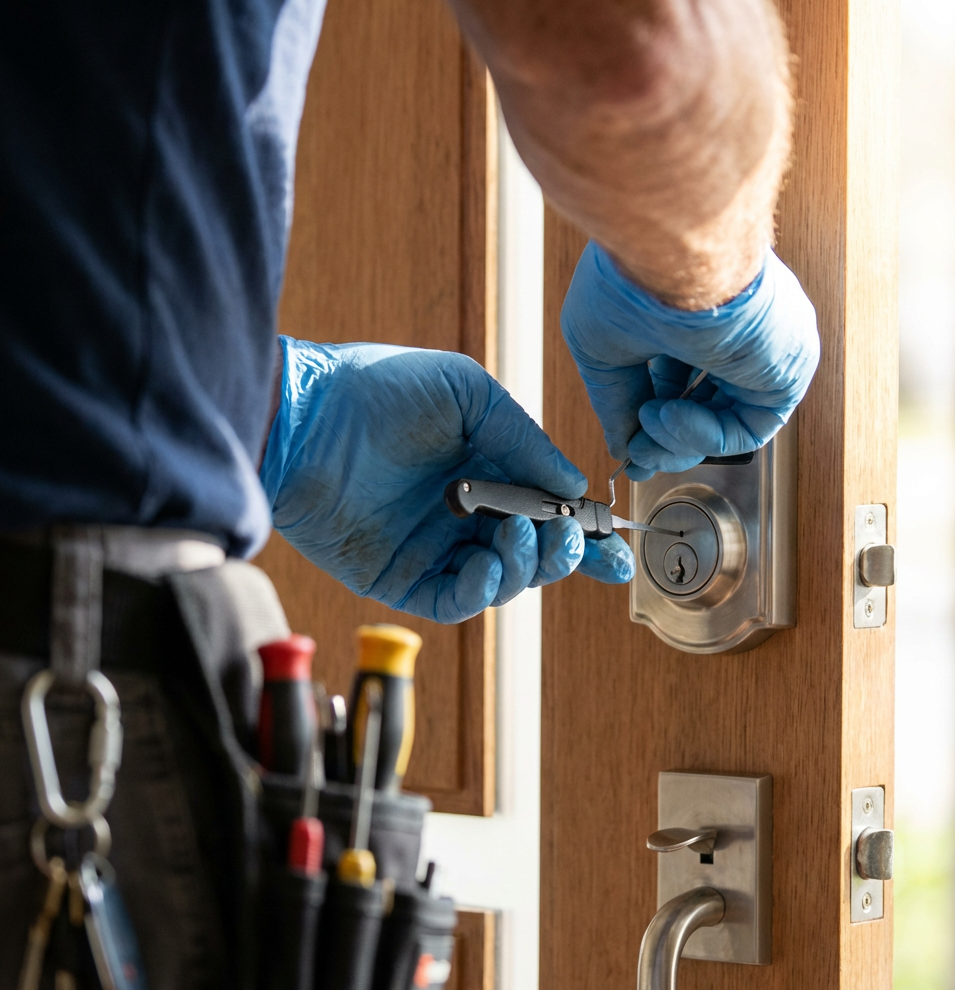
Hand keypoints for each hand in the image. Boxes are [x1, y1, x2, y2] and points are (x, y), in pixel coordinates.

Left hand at [260, 340, 633, 623]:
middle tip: (567, 538)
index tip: (616, 549)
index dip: (585, 534)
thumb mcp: (467, 393)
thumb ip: (525, 440)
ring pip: (502, 580)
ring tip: (517, 534)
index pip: (548, 511)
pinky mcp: (399, 577)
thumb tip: (575, 486)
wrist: (303, 416)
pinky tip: (485, 563)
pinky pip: (453, 599)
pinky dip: (479, 590)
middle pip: (533, 554)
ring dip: (524, 567)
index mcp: (487, 469)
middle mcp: (466, 513)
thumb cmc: (380, 390)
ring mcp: (433, 547)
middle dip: (562, 554)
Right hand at [560, 241, 819, 479]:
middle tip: (637, 452)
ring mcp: (760, 349)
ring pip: (726, 421)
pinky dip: (705, 436)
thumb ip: (614, 404)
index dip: (651, 415)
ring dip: (679, 439)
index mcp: (692, 311)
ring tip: (648, 425)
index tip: (629, 447)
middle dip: (665, 437)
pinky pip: (749, 426)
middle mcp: (731, 328)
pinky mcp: (784, 369)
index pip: (677, 375)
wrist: (669, 258)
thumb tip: (623, 450)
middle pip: (704, 403)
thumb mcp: (602, 351)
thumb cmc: (630, 281)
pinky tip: (670, 417)